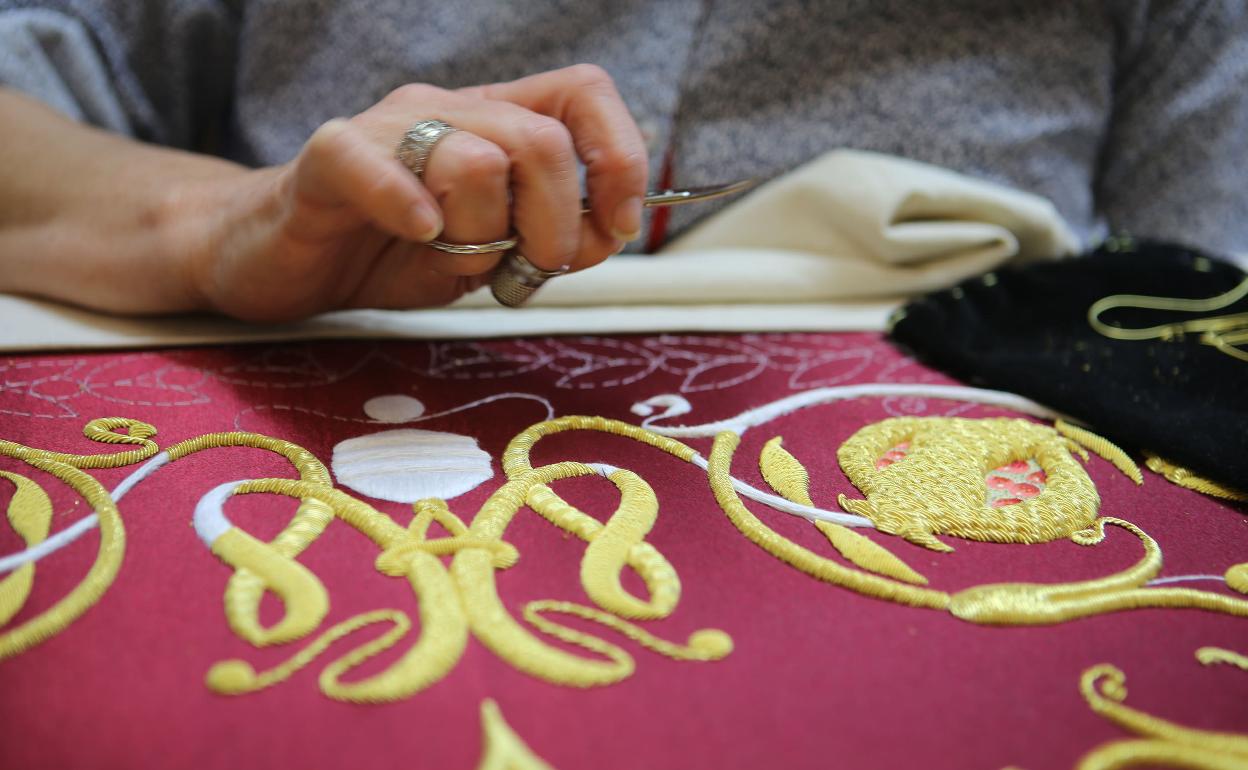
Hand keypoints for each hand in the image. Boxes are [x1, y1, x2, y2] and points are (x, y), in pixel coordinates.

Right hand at [186, 64, 647, 321]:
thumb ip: (547, 240)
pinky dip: (409, 204)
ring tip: (454, 260)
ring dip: (484, 233)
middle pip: (541, 139)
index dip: (619, 156)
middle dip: (557, 221)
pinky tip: (420, 234)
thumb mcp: (488, 255)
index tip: (620, 225)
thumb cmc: (388, 251)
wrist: (284, 258)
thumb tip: (605, 234)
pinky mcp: (330, 161)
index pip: (582, 94)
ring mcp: (388, 131)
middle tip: (530, 268)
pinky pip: (375, 165)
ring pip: (477, 160)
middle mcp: (448, 112)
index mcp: (494, 123)